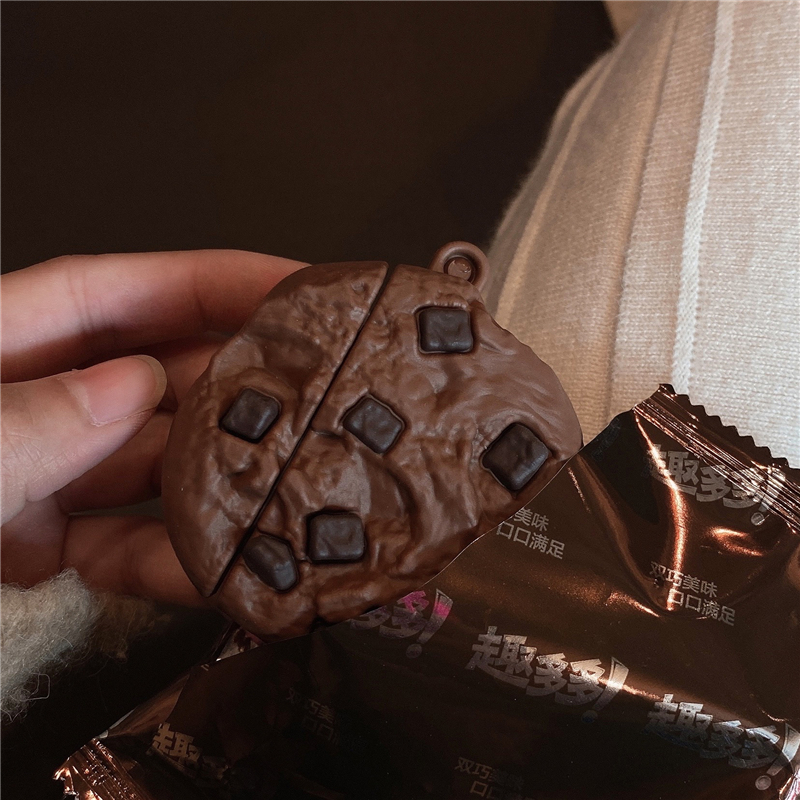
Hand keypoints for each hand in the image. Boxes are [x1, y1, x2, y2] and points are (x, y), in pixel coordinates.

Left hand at [1, 250, 304, 603]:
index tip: (296, 291)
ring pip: (150, 469)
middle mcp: (27, 402)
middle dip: (236, 393)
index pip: (124, 292)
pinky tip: (211, 572)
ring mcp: (33, 473)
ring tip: (282, 497)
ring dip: (215, 489)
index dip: (218, 284)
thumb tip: (130, 389)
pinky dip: (162, 561)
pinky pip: (115, 545)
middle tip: (313, 404)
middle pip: (155, 379)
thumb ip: (27, 421)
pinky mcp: (32, 544)